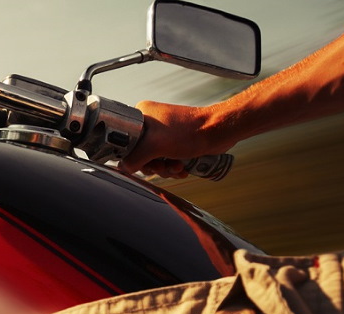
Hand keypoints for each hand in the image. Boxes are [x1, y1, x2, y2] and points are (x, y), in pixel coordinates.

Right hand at [118, 101, 237, 178]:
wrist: (219, 131)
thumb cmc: (190, 132)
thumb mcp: (154, 146)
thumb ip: (134, 159)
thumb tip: (124, 169)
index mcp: (141, 115)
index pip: (125, 140)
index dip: (134, 156)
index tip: (145, 162)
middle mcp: (151, 123)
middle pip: (140, 153)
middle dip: (153, 165)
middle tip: (164, 165)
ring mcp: (164, 133)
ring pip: (154, 159)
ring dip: (165, 168)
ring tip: (178, 166)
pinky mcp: (176, 142)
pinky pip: (166, 160)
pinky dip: (174, 167)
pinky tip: (183, 168)